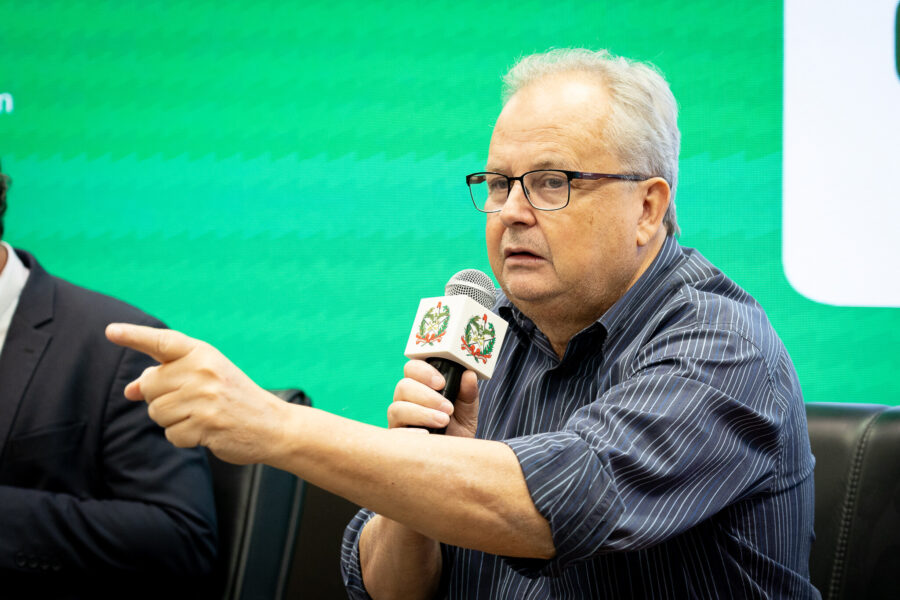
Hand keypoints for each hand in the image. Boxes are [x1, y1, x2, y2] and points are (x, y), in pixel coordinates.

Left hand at [105, 323, 287, 464]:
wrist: (271, 424)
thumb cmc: (233, 397)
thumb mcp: (205, 377)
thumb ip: (168, 377)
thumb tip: (130, 390)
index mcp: (203, 353)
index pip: (163, 342)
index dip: (135, 336)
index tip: (111, 331)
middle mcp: (202, 371)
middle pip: (151, 386)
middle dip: (162, 398)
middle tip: (193, 402)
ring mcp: (204, 397)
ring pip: (157, 412)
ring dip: (173, 420)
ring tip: (201, 415)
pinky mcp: (205, 424)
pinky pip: (170, 434)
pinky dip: (184, 437)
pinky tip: (205, 431)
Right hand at [389, 360, 478, 436]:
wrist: (455, 457)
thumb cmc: (458, 428)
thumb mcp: (468, 410)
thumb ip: (468, 392)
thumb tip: (469, 375)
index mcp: (420, 386)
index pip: (412, 368)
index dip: (424, 371)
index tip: (442, 383)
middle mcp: (405, 400)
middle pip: (403, 386)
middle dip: (426, 396)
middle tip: (448, 408)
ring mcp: (398, 420)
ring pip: (397, 408)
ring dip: (422, 413)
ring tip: (443, 421)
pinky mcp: (396, 439)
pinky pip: (394, 433)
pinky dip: (410, 433)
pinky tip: (426, 435)